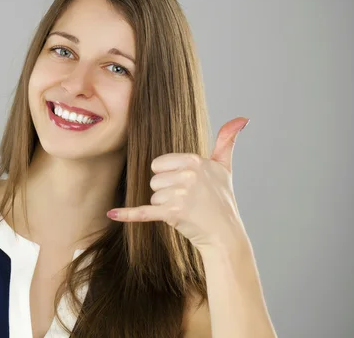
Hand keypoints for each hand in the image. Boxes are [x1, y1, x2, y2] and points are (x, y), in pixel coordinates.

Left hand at [106, 117, 249, 250]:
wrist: (225, 234)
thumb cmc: (222, 200)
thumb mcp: (225, 168)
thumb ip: (227, 141)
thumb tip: (242, 118)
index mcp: (195, 161)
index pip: (159, 164)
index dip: (169, 176)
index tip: (186, 185)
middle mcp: (188, 175)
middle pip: (154, 180)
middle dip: (166, 192)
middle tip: (187, 200)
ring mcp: (180, 195)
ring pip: (152, 196)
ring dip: (164, 206)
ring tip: (185, 210)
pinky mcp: (172, 214)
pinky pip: (144, 212)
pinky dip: (128, 214)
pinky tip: (111, 214)